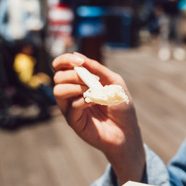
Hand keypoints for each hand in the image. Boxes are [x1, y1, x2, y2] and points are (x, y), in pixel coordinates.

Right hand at [52, 52, 144, 182]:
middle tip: (91, 80)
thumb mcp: (114, 82)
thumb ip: (98, 69)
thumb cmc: (121, 105)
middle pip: (58, 77)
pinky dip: (82, 101)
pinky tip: (94, 102)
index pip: (61, 67)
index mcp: (79, 81)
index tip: (78, 61)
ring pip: (58, 91)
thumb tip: (79, 56)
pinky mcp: (73, 121)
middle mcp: (71, 93)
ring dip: (75, 86)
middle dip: (74, 74)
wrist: (127, 129)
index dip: (64, 60)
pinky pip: (70, 107)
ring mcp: (71, 107)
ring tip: (92, 91)